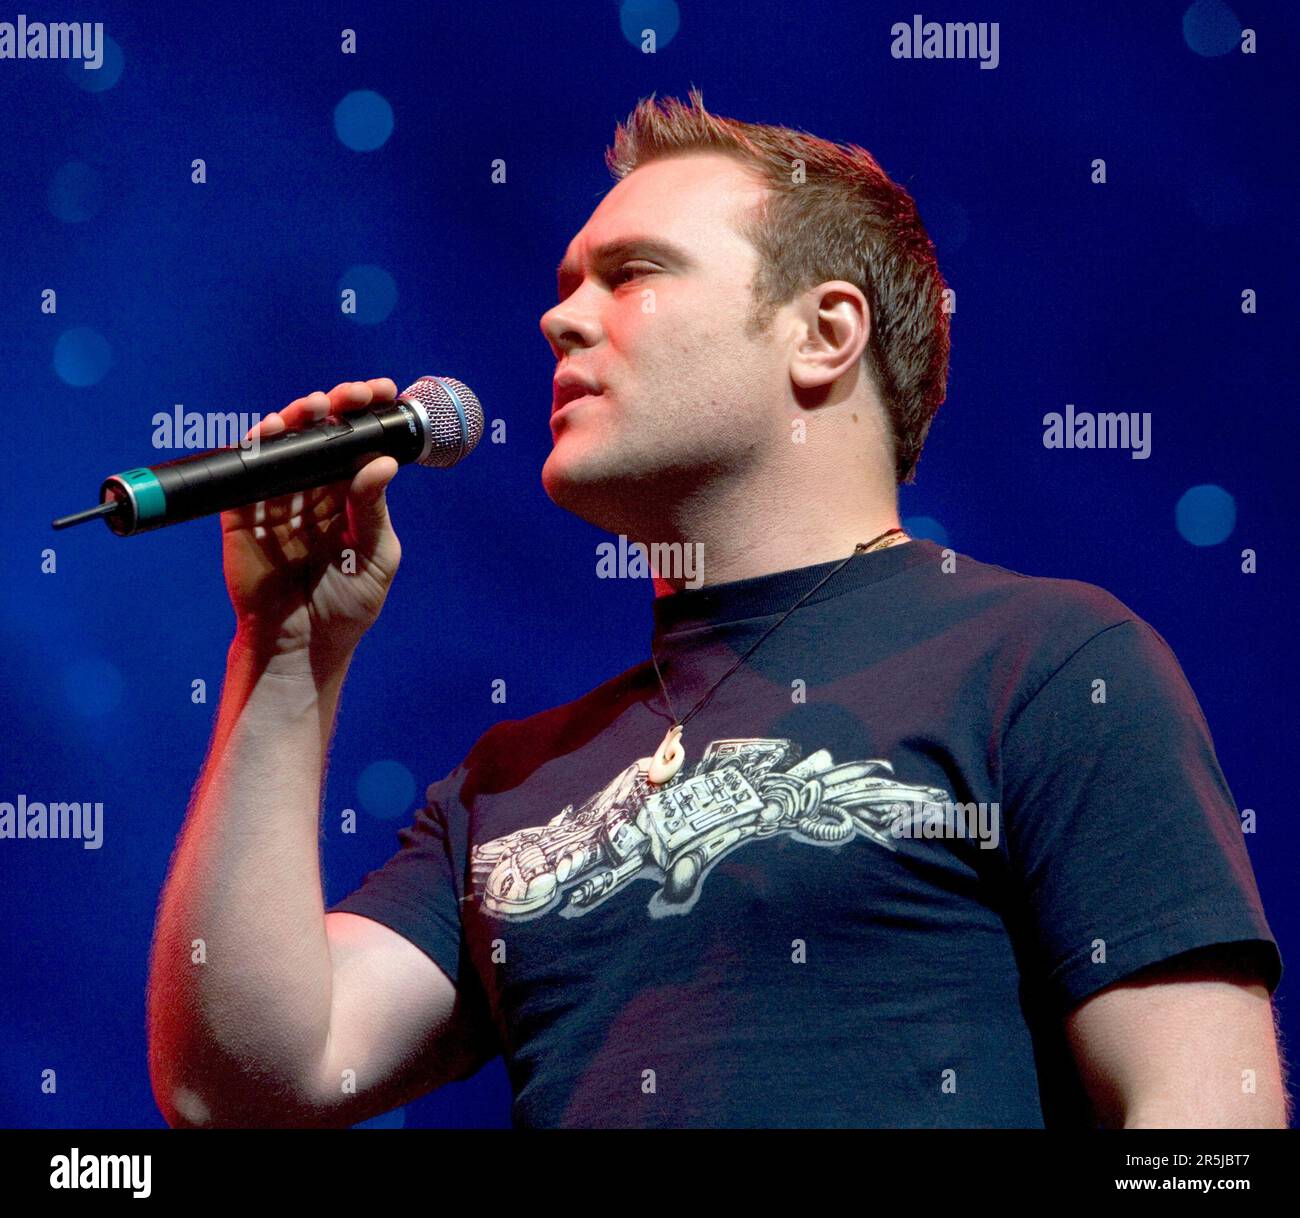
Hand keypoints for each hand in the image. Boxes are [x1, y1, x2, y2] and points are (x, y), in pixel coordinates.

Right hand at [221, 378, 402, 666]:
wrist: (299, 646)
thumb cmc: (346, 607)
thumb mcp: (374, 558)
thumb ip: (373, 511)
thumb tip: (382, 462)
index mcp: (349, 497)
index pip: (358, 445)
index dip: (368, 415)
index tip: (384, 392)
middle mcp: (313, 490)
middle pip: (322, 434)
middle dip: (337, 406)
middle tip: (353, 394)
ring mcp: (277, 497)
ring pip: (285, 443)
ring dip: (299, 417)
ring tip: (316, 406)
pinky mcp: (242, 510)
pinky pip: (247, 469)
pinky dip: (258, 446)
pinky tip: (274, 430)